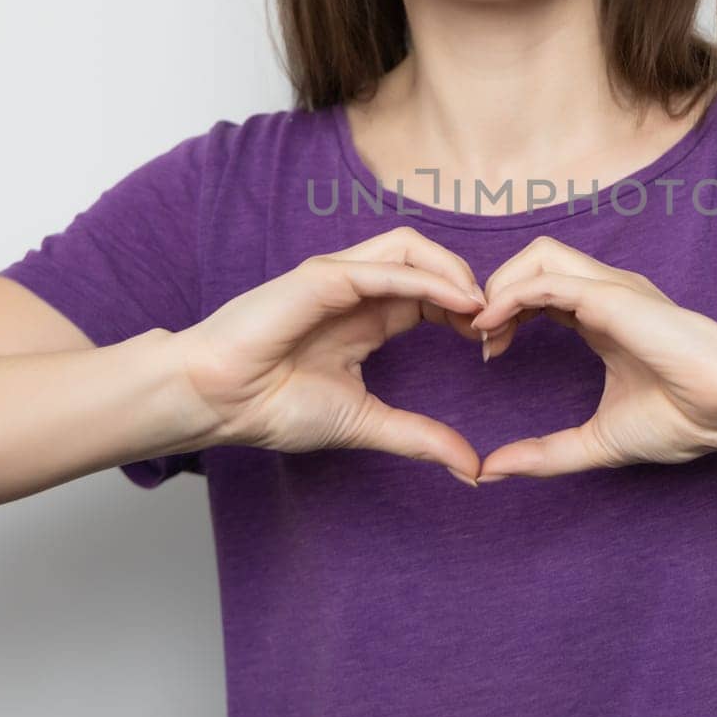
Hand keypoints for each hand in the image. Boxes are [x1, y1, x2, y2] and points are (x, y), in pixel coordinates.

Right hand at [177, 226, 488, 485]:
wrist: (218, 403)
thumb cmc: (274, 407)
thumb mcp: (366, 422)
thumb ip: (420, 437)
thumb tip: (473, 468)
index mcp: (369, 316)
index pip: (433, 293)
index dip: (467, 309)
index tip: (491, 344)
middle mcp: (358, 289)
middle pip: (430, 260)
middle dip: (471, 285)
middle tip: (498, 324)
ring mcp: (340, 277)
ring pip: (411, 248)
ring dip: (455, 271)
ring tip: (481, 308)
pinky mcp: (323, 277)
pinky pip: (386, 267)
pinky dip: (428, 278)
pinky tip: (457, 302)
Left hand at [468, 236, 716, 480]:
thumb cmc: (681, 420)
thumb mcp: (596, 441)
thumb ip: (544, 454)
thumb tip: (490, 472)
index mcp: (601, 318)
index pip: (539, 292)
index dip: (505, 314)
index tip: (489, 355)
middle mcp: (604, 294)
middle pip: (532, 263)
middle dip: (494, 292)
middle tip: (480, 341)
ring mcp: (609, 289)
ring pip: (538, 256)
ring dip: (500, 286)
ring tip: (484, 330)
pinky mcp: (611, 295)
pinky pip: (548, 280)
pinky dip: (511, 296)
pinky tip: (493, 327)